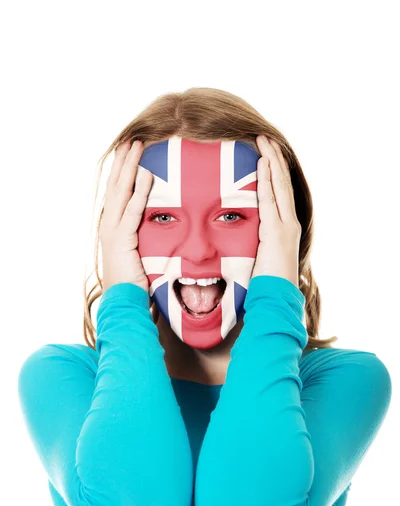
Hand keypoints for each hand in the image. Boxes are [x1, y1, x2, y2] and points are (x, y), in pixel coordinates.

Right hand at [100, 140, 152, 293]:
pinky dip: (140, 191)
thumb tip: (164, 224)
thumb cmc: (136, 282)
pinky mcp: (121, 240)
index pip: (117, 192)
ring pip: (121, 191)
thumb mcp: (140, 253)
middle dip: (123, 161)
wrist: (124, 302)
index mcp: (113, 226)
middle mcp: (108, 224)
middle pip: (116, 185)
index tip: (129, 151)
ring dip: (130, 167)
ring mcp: (112, 231)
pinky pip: (132, 210)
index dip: (122, 170)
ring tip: (137, 145)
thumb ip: (146, 237)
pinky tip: (147, 174)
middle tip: (131, 139)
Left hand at [251, 135, 300, 287]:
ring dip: (272, 161)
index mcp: (283, 228)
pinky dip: (268, 179)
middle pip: (282, 183)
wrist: (275, 299)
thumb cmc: (265, 284)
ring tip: (265, 141)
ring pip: (280, 186)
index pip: (279, 193)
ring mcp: (286, 226)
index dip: (273, 172)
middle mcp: (288, 223)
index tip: (264, 154)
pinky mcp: (278, 231)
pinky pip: (271, 199)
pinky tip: (263, 162)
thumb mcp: (258, 258)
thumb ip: (253, 245)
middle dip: (274, 158)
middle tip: (264, 137)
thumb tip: (240, 240)